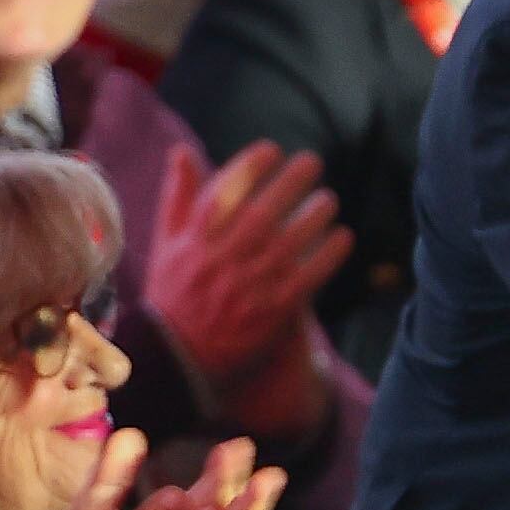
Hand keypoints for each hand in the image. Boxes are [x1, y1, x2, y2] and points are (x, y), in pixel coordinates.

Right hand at [144, 142, 350, 439]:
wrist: (177, 359)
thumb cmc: (172, 296)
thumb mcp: (166, 244)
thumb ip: (177, 197)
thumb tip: (182, 150)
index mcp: (196, 239)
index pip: (224, 192)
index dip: (250, 166)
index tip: (271, 150)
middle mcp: (223, 257)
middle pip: (263, 211)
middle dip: (290, 182)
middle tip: (313, 162)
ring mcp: (249, 284)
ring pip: (289, 241)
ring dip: (313, 216)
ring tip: (330, 199)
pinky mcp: (273, 310)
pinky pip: (307, 276)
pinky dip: (326, 255)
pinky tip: (343, 237)